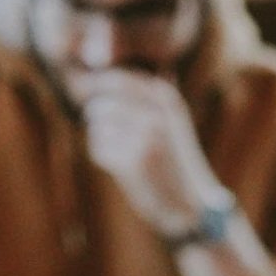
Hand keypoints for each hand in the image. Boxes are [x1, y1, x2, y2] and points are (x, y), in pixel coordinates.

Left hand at [81, 70, 224, 239]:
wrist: (190, 206)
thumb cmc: (175, 163)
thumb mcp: (174, 122)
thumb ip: (158, 94)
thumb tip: (135, 69)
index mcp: (166, 98)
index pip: (117, 78)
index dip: (95, 85)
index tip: (85, 95)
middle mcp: (156, 113)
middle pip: (102, 102)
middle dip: (95, 115)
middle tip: (101, 128)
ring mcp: (145, 136)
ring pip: (97, 125)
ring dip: (101, 139)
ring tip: (119, 152)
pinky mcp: (133, 161)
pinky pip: (98, 148)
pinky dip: (103, 158)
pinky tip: (120, 167)